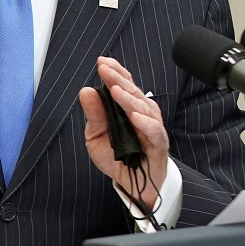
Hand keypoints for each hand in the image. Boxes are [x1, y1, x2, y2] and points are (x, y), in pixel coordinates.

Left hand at [79, 56, 168, 208]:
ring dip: (129, 99)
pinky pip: (155, 132)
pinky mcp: (158, 145)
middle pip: (132, 92)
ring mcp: (151, 128)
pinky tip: (135, 117)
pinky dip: (146, 124)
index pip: (124, 84)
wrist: (132, 184)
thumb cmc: (117, 156)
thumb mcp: (96, 135)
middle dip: (118, 79)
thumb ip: (93, 115)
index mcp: (126, 108)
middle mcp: (141, 114)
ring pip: (143, 108)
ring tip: (116, 91)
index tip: (102, 62)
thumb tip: (86, 91)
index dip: (116, 72)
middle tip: (105, 70)